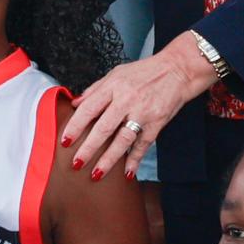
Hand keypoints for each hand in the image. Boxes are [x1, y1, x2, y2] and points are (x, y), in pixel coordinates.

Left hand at [61, 39, 224, 177]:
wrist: (177, 69)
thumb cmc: (145, 72)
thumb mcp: (117, 73)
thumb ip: (96, 89)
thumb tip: (76, 102)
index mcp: (113, 86)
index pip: (89, 108)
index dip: (75, 126)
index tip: (65, 140)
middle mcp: (127, 99)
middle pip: (103, 127)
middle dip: (88, 147)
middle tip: (76, 163)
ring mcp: (143, 112)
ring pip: (122, 140)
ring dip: (109, 159)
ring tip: (96, 174)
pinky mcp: (157, 122)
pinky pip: (143, 144)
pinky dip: (135, 159)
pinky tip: (126, 173)